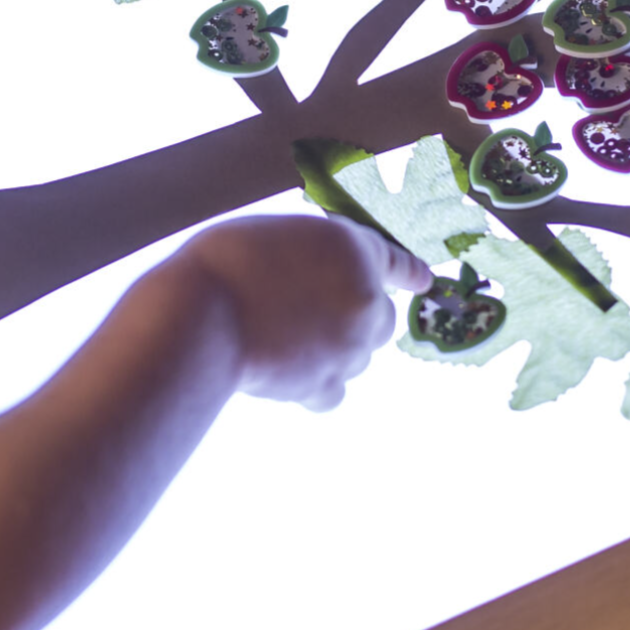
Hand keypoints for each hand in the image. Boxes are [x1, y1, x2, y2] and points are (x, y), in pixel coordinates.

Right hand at [179, 215, 432, 409]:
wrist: (204, 315)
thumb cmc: (224, 264)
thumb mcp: (276, 237)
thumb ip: (310, 258)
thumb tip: (313, 286)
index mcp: (355, 251)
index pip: (396, 262)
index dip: (410, 273)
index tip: (425, 281)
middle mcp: (364, 299)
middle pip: (382, 318)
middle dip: (356, 317)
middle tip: (311, 313)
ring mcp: (349, 347)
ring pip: (358, 356)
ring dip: (332, 351)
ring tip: (282, 338)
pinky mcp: (324, 384)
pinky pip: (334, 392)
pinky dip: (316, 386)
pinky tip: (290, 377)